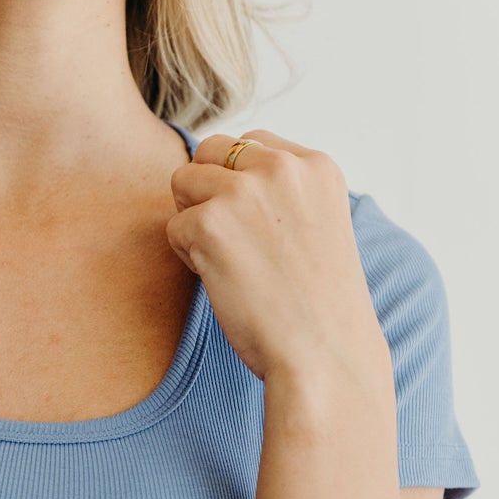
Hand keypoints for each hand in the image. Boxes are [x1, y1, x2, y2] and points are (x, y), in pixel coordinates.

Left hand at [167, 126, 388, 383]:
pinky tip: (222, 281)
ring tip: (228, 260)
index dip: (241, 183)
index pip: (252, 143)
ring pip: (183, 180)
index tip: (262, 228)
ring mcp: (244, 192)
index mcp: (317, 166)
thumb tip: (219, 174)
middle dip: (209, 190)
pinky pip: (173, 227)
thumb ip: (281, 192)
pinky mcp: (209, 223)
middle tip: (233, 241)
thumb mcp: (319, 225)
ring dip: (194, 220)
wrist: (325, 355)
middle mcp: (282, 168)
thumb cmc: (320, 305)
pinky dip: (187, 256)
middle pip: (211, 151)